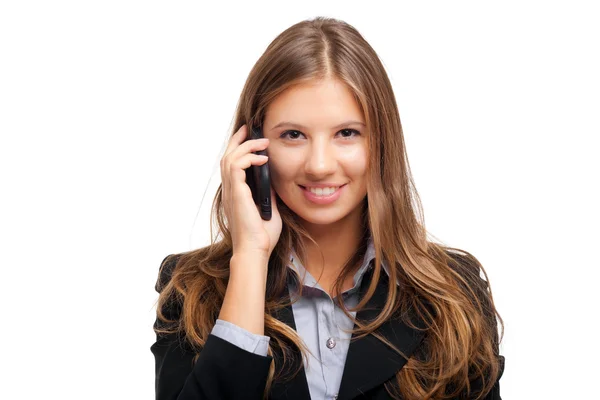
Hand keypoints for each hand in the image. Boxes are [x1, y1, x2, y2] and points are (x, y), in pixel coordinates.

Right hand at [220, 124, 282, 259]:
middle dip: (238, 140)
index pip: (232, 165)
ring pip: (229, 157)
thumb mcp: (269, 210)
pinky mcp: (237, 193)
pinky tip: (263, 158)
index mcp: (236, 194)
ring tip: (261, 142)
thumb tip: (273, 184)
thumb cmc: (261, 236)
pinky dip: (249, 158)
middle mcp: (230, 190)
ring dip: (245, 146)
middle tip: (249, 129)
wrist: (256, 250)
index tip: (249, 138)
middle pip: (227, 156)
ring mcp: (231, 191)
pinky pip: (237, 166)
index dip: (238, 149)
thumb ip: (268, 196)